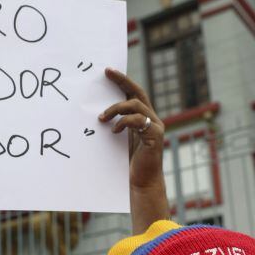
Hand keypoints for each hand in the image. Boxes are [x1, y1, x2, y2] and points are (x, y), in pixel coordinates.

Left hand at [99, 68, 164, 190]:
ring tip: (101, 118)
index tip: (108, 71)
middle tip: (107, 73)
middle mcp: (152, 119)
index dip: (123, 81)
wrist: (141, 183)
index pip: (134, 93)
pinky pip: (138, 120)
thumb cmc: (128, 164)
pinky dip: (123, 122)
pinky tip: (113, 131)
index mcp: (144, 118)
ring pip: (136, 105)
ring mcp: (156, 126)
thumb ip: (117, 124)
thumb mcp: (120, 140)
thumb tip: (98, 114)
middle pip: (138, 92)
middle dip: (122, 80)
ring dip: (115, 108)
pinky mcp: (155, 135)